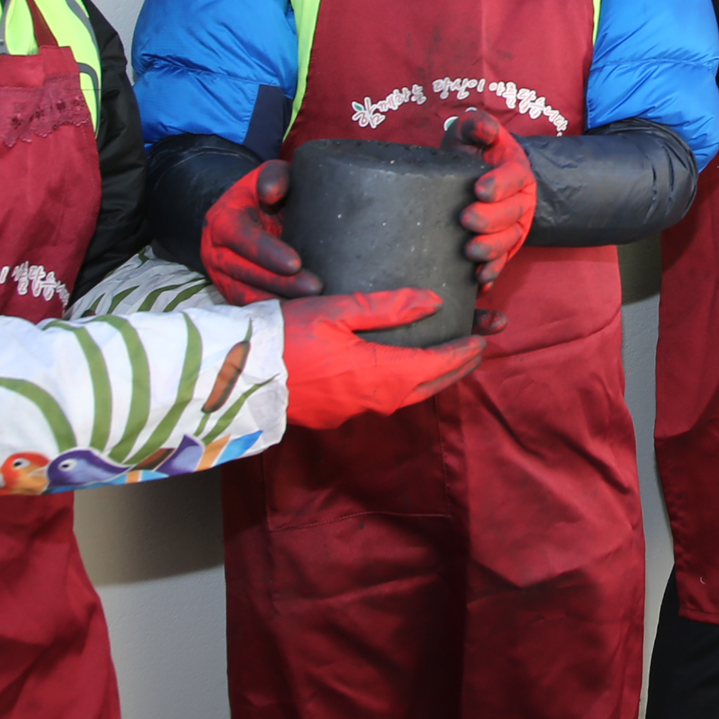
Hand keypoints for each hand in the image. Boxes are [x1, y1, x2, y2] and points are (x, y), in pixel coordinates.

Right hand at [201, 161, 321, 304]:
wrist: (246, 215)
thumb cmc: (263, 194)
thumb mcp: (266, 176)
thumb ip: (273, 177)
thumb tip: (272, 192)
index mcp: (223, 221)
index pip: (242, 238)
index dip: (267, 253)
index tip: (295, 263)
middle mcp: (216, 252)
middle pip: (246, 273)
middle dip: (280, 284)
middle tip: (315, 288)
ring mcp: (222, 277)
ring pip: (247, 296)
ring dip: (278, 304)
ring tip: (311, 307)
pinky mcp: (233, 294)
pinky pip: (252, 309)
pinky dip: (275, 315)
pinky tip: (300, 317)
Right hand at [280, 290, 484, 428]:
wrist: (237, 376)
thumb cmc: (284, 335)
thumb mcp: (335, 309)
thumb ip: (386, 306)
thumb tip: (433, 301)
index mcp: (379, 373)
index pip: (435, 365)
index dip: (462, 352)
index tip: (481, 340)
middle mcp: (372, 400)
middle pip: (426, 387)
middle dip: (454, 369)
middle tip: (474, 351)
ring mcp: (351, 413)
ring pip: (404, 399)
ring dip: (428, 381)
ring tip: (443, 362)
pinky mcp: (333, 417)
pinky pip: (378, 403)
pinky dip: (399, 388)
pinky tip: (396, 374)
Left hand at [447, 109, 536, 286]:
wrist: (472, 178)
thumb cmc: (469, 153)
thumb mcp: (468, 133)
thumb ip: (476, 125)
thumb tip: (483, 128)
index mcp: (516, 171)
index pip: (515, 176)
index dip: (500, 184)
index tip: (478, 189)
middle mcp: (520, 201)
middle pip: (513, 213)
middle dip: (491, 219)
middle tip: (466, 219)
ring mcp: (513, 226)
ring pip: (509, 240)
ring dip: (492, 248)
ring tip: (470, 251)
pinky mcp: (503, 247)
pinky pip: (502, 262)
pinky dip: (493, 272)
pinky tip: (480, 280)